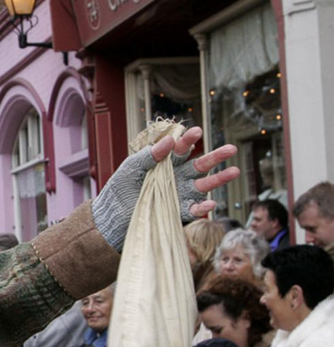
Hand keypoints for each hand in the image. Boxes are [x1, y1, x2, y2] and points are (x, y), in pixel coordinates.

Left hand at [91, 126, 239, 249]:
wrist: (112, 214)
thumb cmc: (119, 188)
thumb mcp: (131, 168)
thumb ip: (149, 155)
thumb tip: (169, 140)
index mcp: (166, 164)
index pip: (181, 150)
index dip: (189, 141)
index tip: (196, 132)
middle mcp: (177, 178)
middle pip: (200, 165)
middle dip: (216, 157)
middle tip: (231, 149)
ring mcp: (179, 194)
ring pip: (203, 185)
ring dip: (218, 180)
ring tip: (234, 172)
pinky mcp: (177, 212)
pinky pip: (193, 209)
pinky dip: (202, 207)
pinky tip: (210, 203)